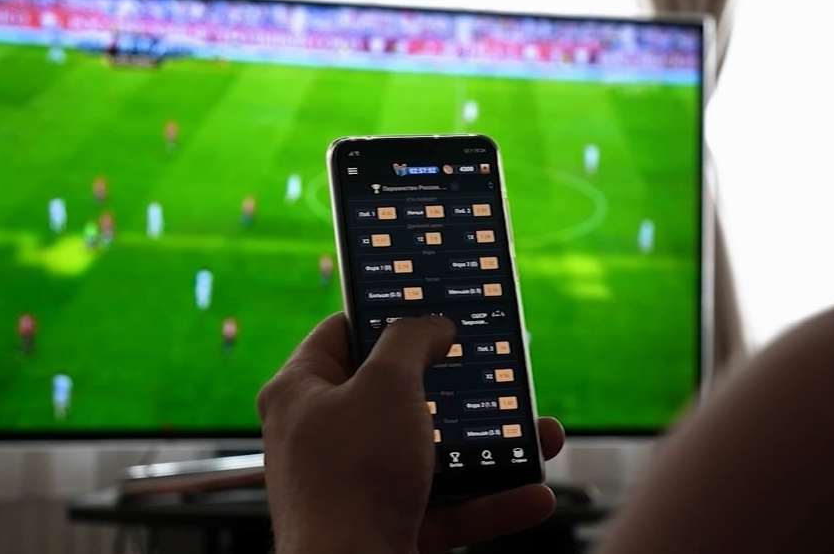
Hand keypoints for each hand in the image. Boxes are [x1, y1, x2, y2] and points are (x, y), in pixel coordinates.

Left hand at [258, 313, 564, 553]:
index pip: (341, 333)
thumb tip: (431, 325)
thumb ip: (410, 340)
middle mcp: (320, 438)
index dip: (385, 316)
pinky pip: (443, 507)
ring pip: (428, 456)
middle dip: (453, 389)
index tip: (428, 307)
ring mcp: (352, 487)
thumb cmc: (350, 481)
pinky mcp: (382, 527)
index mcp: (300, 393)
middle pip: (394, 397)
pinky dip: (487, 501)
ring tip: (533, 436)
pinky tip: (530, 493)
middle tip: (487, 372)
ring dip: (485, 448)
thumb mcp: (387, 385)